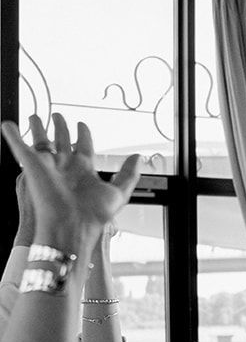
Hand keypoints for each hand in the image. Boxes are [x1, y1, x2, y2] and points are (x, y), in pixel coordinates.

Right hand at [2, 115, 139, 246]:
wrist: (71, 226)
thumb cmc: (94, 216)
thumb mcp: (119, 193)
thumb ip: (129, 174)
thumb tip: (138, 157)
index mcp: (84, 169)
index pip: (83, 145)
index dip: (83, 134)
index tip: (82, 125)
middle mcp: (66, 166)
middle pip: (62, 140)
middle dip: (60, 127)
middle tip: (59, 115)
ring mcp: (48, 165)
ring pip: (42, 140)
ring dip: (38, 127)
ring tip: (36, 116)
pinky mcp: (32, 166)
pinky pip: (20, 146)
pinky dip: (12, 135)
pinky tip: (8, 125)